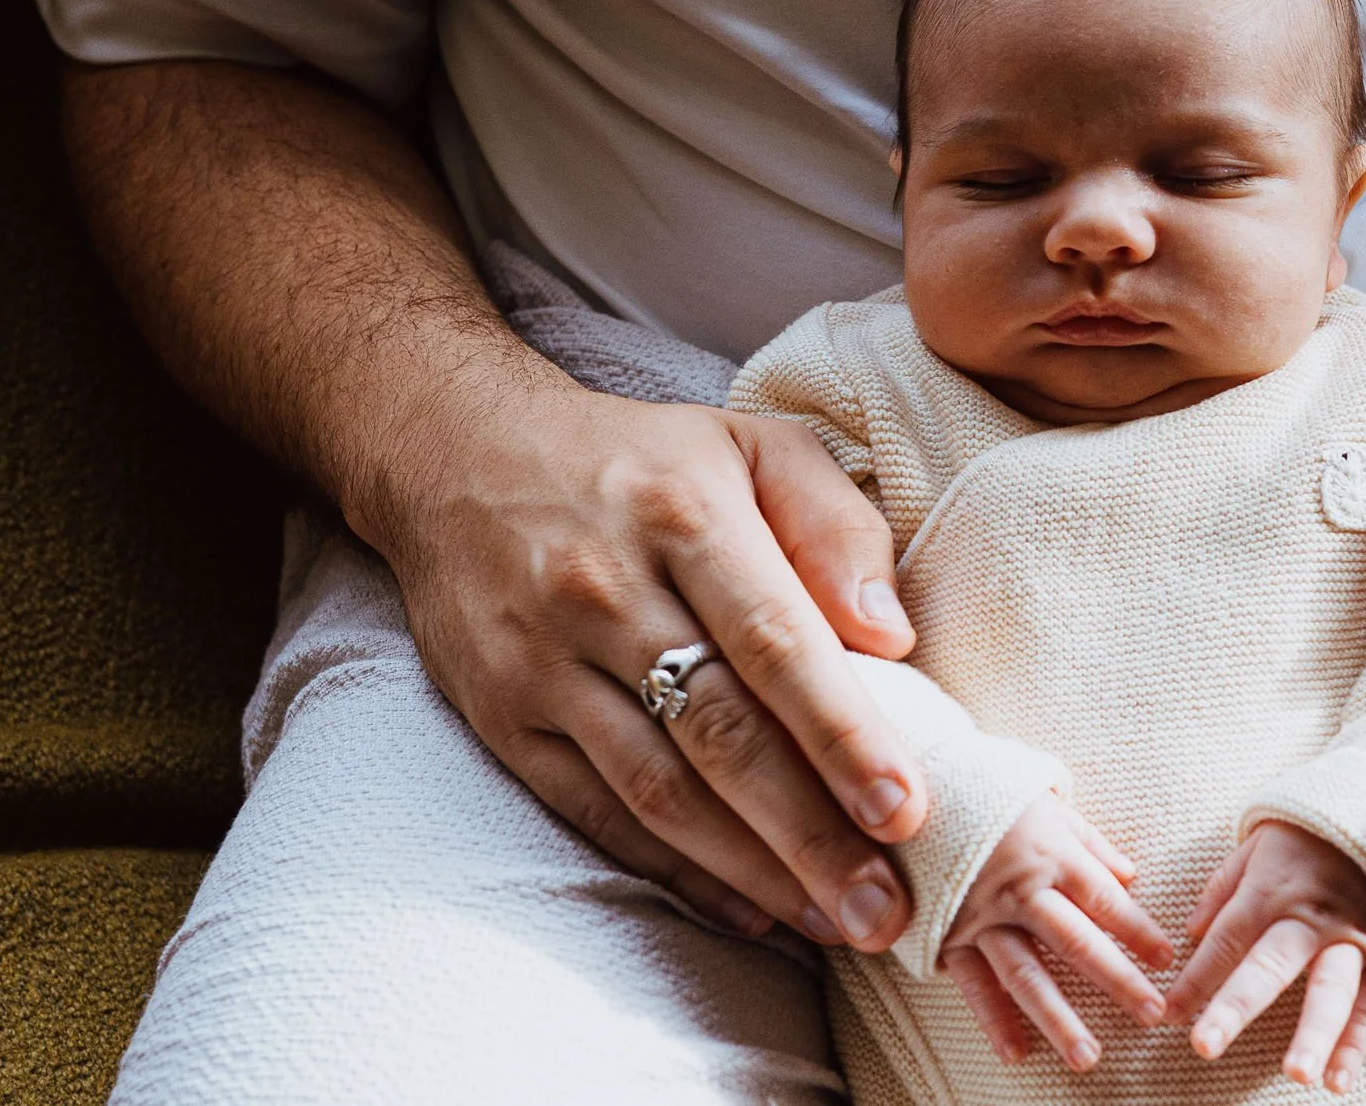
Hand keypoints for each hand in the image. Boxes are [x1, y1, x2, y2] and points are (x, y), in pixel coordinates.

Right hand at [352, 366, 933, 951]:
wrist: (460, 453)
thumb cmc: (643, 460)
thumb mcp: (753, 444)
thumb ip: (835, 525)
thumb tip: (892, 635)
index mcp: (684, 515)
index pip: (772, 638)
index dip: (840, 732)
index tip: (906, 809)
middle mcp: (607, 591)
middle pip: (718, 732)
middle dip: (809, 832)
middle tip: (885, 909)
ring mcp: (545, 661)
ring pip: (657, 788)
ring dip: (753, 869)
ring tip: (834, 922)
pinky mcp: (502, 715)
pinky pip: (594, 811)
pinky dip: (673, 869)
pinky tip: (747, 906)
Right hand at [936, 796, 1173, 1072]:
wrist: (909, 788)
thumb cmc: (987, 794)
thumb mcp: (1043, 801)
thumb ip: (1088, 841)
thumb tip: (1130, 876)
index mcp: (1049, 852)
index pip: (1104, 898)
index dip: (1138, 930)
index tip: (1166, 961)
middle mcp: (1019, 888)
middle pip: (1076, 941)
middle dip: (1116, 979)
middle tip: (1152, 1015)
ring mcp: (980, 915)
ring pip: (1026, 973)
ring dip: (1059, 1017)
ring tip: (1088, 1057)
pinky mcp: (946, 934)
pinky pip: (973, 982)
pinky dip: (994, 1019)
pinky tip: (1018, 1053)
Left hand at [1163, 822, 1365, 1090]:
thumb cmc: (1311, 832)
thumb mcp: (1260, 843)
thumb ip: (1224, 887)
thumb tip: (1191, 931)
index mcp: (1270, 888)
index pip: (1223, 941)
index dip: (1194, 979)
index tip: (1168, 1014)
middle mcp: (1309, 916)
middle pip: (1266, 968)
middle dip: (1233, 1008)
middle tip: (1204, 1045)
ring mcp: (1352, 936)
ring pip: (1331, 990)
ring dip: (1314, 1034)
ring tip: (1298, 1075)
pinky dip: (1357, 1042)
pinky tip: (1339, 1079)